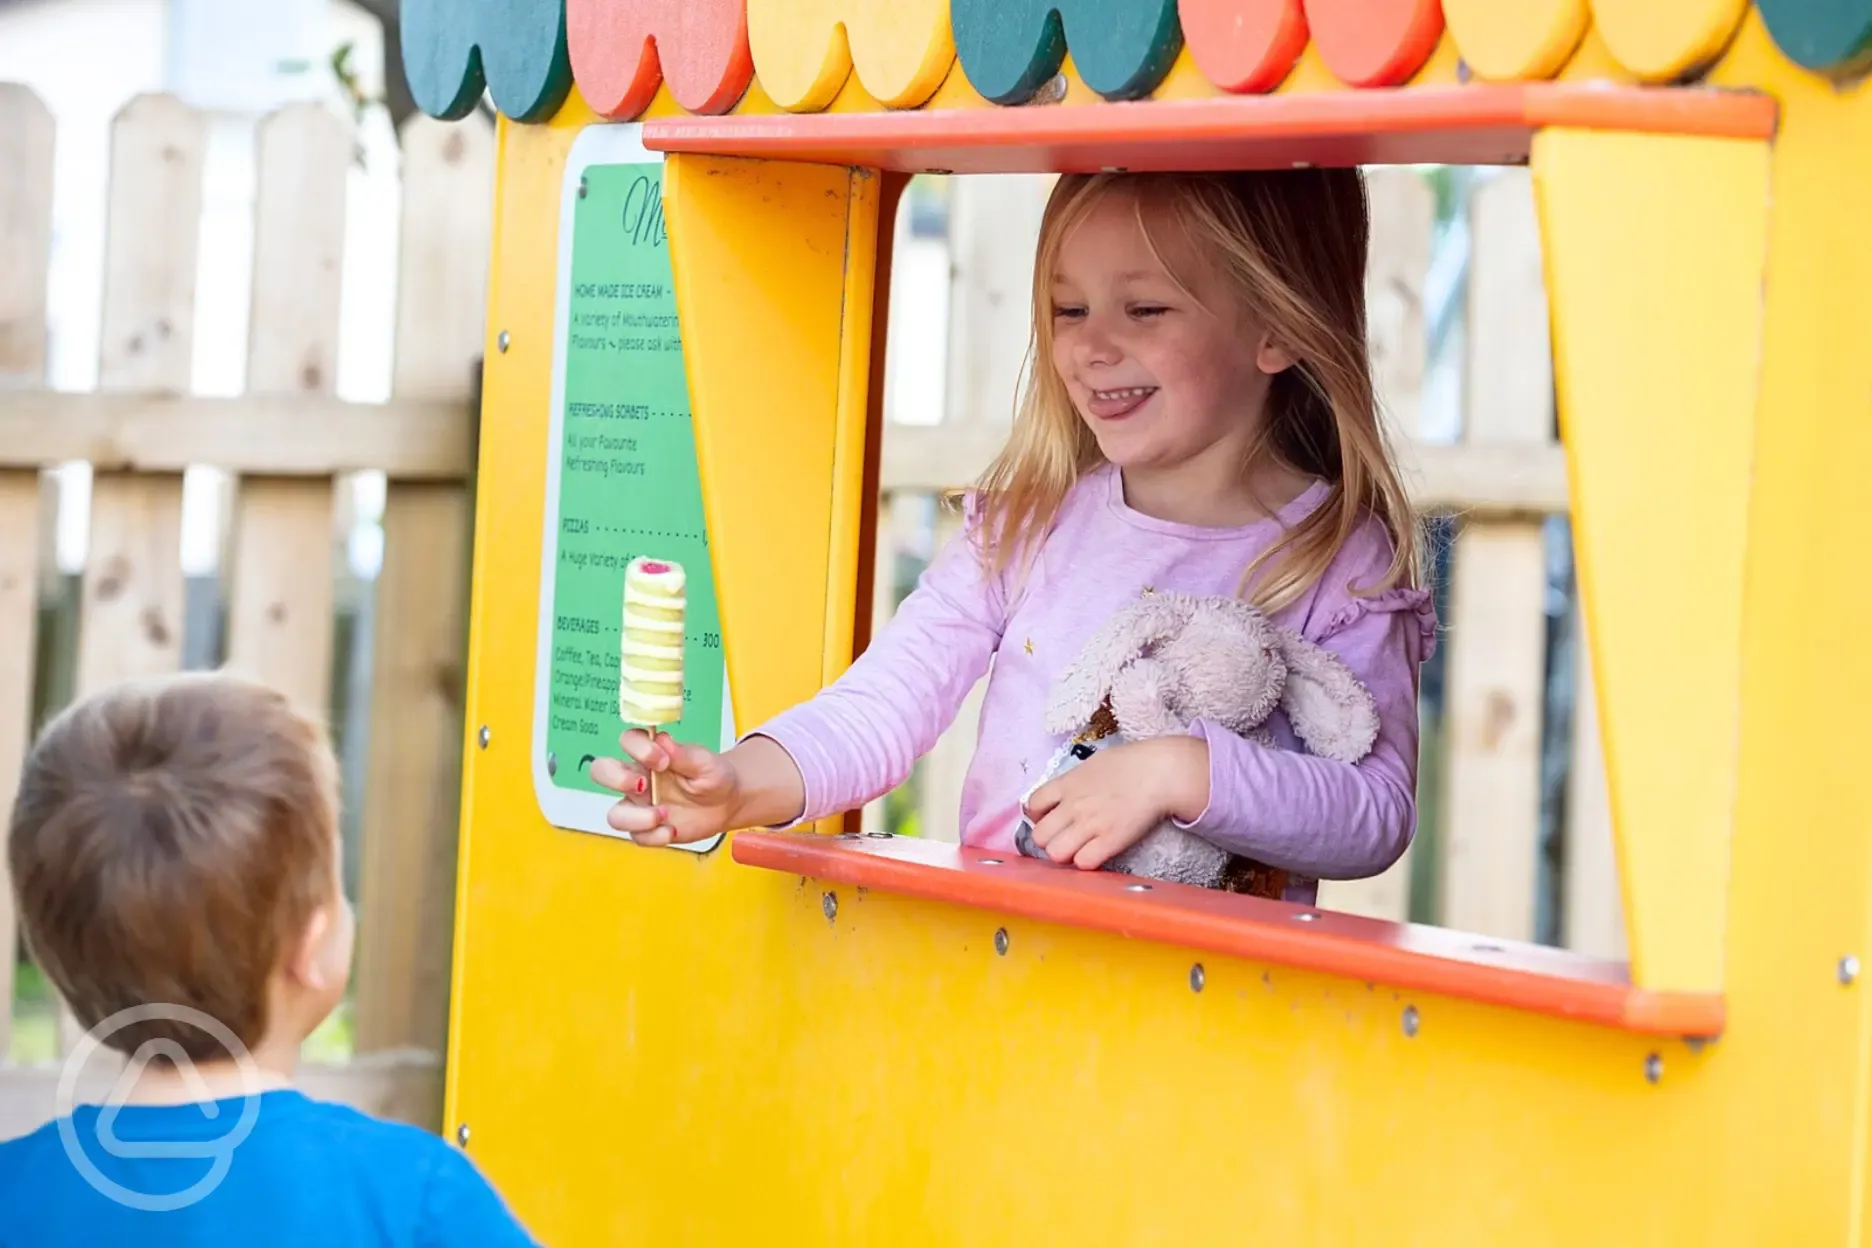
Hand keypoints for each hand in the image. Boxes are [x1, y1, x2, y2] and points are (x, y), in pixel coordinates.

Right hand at [590, 729, 742, 847]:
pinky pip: (637, 837)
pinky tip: (673, 831)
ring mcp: (640, 806)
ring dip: (635, 818)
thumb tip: (661, 740)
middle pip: (601, 772)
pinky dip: (653, 837)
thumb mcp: (705, 762)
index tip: (662, 760)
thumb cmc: (713, 775)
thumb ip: (682, 754)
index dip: (637, 748)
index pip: (627, 741)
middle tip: (644, 786)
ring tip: (664, 815)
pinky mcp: (648, 829)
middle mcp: (638, 778)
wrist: (728, 803)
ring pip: (613, 815)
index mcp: (651, 755)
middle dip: (615, 778)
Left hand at [1024, 736, 1208, 869]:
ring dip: (1065, 854)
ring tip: (1079, 848)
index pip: (1032, 805)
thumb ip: (1073, 782)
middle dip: (1049, 840)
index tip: (1050, 819)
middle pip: (1039, 836)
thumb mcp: (1092, 764)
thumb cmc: (1131, 763)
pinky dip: (1087, 862)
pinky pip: (1084, 862)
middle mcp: (1073, 806)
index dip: (1038, 816)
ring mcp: (1090, 824)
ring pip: (1056, 853)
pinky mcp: (1110, 841)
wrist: (1160, 772)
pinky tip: (1096, 853)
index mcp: (1067, 784)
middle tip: (1064, 838)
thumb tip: (1062, 795)